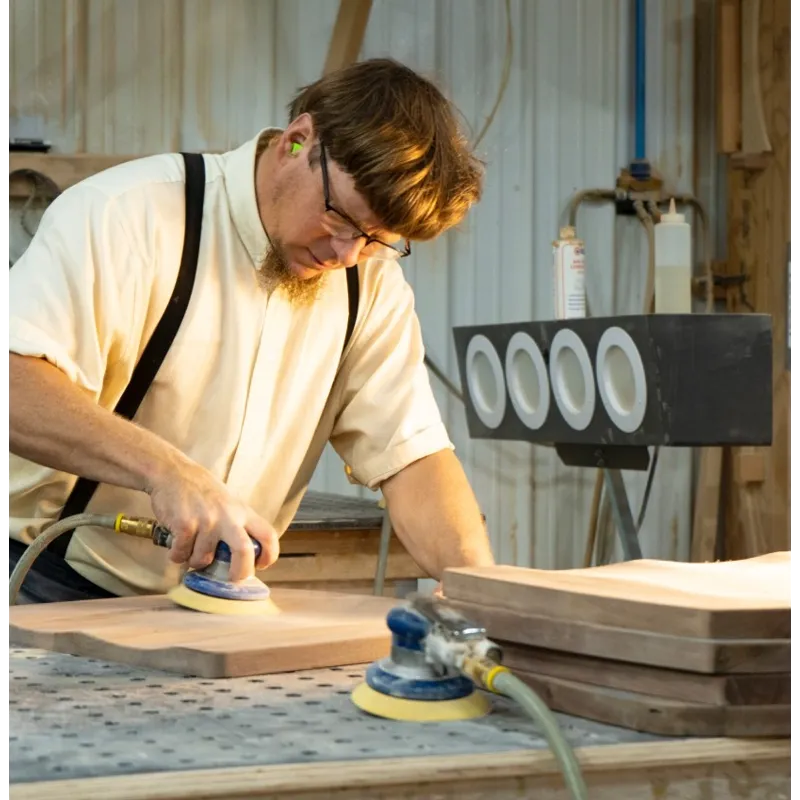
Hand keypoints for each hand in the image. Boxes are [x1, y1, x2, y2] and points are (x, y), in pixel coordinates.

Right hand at [147, 458, 278, 581]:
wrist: (173, 472)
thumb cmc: (202, 491)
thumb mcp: (229, 503)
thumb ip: (237, 525)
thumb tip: (243, 558)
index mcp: (243, 512)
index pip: (268, 535)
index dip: (270, 555)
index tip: (261, 565)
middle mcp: (228, 517)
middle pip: (244, 551)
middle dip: (239, 572)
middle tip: (231, 578)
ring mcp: (207, 521)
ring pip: (202, 560)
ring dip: (193, 562)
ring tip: (189, 549)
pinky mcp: (185, 525)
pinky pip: (181, 555)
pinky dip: (176, 555)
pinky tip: (176, 544)